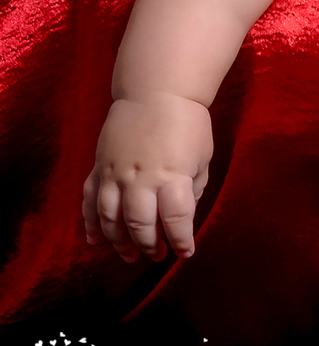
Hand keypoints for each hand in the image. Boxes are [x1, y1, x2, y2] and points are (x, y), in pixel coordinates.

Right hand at [83, 95, 212, 262]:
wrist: (156, 90)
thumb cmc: (188, 123)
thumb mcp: (202, 156)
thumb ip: (191, 189)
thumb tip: (180, 216)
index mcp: (172, 175)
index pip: (176, 218)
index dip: (181, 240)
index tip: (185, 252)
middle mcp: (141, 178)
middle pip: (139, 224)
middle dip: (149, 245)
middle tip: (156, 255)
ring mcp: (115, 173)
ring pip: (110, 218)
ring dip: (118, 241)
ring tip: (130, 255)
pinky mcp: (100, 167)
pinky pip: (90, 201)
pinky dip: (90, 223)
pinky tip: (95, 240)